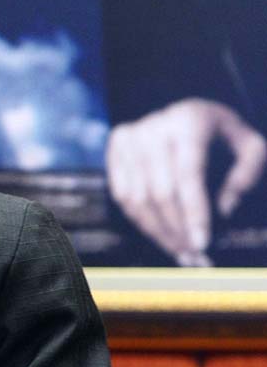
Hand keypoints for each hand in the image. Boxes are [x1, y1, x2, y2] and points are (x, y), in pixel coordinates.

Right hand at [106, 98, 266, 265]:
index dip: (194, 213)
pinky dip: (140, 221)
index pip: (188, 176)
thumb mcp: (250, 146)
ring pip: (137, 199)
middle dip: (176, 230)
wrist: (188, 111)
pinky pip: (122, 195)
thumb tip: (223, 211)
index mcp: (188, 121)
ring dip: (157, 232)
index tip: (202, 244)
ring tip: (178, 252)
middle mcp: (153, 128)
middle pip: (159, 192)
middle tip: (192, 256)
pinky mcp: (116, 148)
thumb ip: (246, 175)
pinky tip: (159, 235)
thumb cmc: (222, 133)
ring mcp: (130, 138)